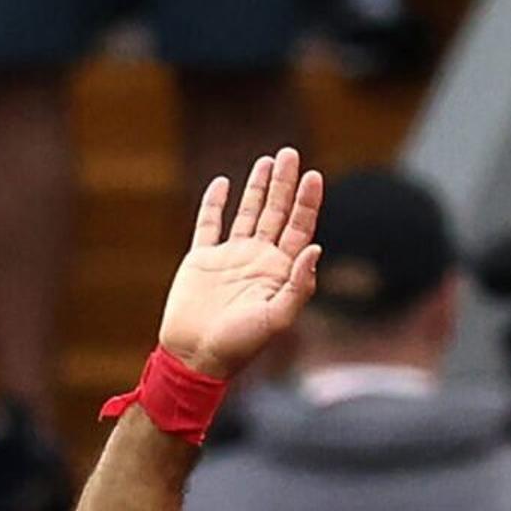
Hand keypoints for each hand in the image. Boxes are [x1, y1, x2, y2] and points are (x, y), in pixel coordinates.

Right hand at [159, 150, 321, 377]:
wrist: (196, 356)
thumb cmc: (240, 345)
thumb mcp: (277, 319)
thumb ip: (299, 286)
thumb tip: (315, 248)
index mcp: (280, 273)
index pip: (299, 229)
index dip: (307, 203)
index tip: (313, 175)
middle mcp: (258, 261)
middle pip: (276, 213)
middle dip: (284, 184)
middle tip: (290, 153)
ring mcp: (230, 258)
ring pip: (247, 213)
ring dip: (257, 187)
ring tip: (267, 160)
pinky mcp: (202, 259)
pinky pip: (209, 224)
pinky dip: (215, 203)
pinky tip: (224, 184)